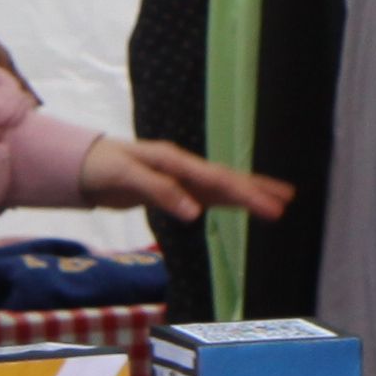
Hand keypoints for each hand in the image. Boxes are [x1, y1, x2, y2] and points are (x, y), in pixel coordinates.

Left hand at [77, 135, 291, 224]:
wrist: (87, 166)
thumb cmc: (104, 167)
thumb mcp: (126, 177)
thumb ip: (160, 192)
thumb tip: (195, 214)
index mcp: (175, 160)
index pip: (215, 177)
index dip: (241, 192)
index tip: (264, 207)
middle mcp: (184, 167)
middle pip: (227, 179)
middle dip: (257, 191)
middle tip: (287, 201)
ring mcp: (183, 178)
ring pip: (224, 187)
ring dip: (251, 194)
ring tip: (282, 201)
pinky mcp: (179, 190)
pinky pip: (212, 196)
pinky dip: (232, 201)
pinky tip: (249, 206)